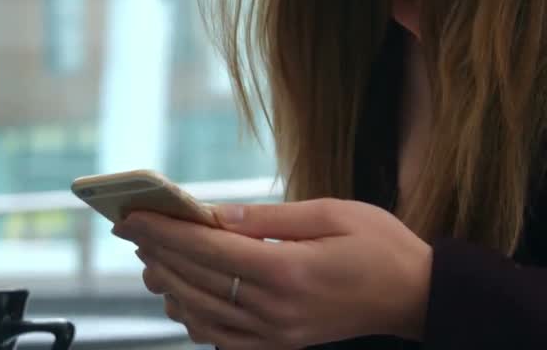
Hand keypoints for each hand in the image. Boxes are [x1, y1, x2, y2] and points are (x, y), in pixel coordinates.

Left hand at [116, 199, 432, 348]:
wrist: (417, 295)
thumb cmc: (378, 245)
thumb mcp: (328, 212)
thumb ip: (264, 216)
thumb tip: (211, 213)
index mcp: (288, 271)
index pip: (206, 250)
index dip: (162, 231)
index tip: (130, 216)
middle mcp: (277, 309)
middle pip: (195, 281)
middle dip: (156, 252)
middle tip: (131, 228)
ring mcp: (277, 334)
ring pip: (200, 314)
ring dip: (167, 284)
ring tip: (149, 255)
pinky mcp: (280, 345)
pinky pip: (220, 337)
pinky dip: (191, 316)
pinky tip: (179, 294)